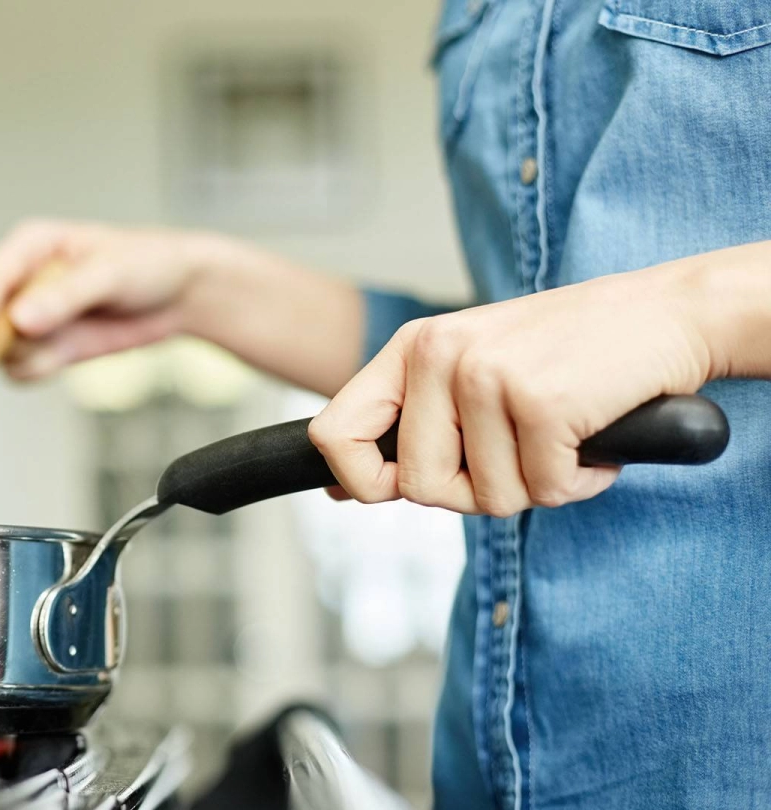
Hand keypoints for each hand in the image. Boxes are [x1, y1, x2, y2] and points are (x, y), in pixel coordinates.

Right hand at [0, 219, 215, 379]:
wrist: (181, 293)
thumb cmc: (148, 264)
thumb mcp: (110, 274)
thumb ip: (64, 297)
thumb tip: (19, 321)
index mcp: (29, 246)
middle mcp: (21, 281)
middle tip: (38, 344)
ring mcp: (30, 316)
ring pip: (0, 350)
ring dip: (28, 355)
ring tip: (72, 340)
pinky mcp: (45, 345)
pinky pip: (22, 369)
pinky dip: (41, 369)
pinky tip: (73, 353)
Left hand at [307, 264, 717, 515]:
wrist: (668, 312)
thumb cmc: (569, 351)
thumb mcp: (470, 370)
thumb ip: (408, 424)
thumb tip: (338, 491)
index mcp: (413, 348)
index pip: (334, 434)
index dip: (359, 482)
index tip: (396, 490)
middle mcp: (439, 355)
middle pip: (418, 487)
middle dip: (475, 491)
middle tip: (520, 452)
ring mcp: (487, 376)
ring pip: (488, 498)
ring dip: (537, 485)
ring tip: (562, 434)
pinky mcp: (540, 402)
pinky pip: (545, 492)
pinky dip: (579, 481)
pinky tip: (592, 438)